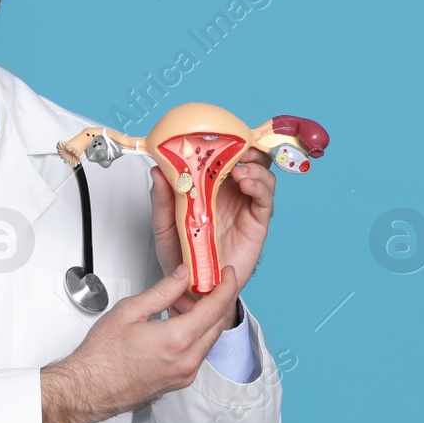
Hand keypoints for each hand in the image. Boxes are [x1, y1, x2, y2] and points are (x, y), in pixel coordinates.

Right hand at [41, 263, 242, 422]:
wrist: (90, 389)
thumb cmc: (102, 356)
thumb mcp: (130, 310)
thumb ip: (162, 291)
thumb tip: (182, 276)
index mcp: (178, 340)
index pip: (216, 307)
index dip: (226, 286)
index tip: (227, 274)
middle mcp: (187, 360)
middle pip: (218, 324)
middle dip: (219, 300)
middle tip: (209, 283)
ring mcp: (185, 374)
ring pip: (209, 339)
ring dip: (206, 318)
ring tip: (186, 301)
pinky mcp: (179, 382)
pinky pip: (198, 353)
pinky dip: (196, 334)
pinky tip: (179, 322)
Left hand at [148, 148, 274, 313]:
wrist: (193, 290)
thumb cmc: (181, 257)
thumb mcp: (164, 226)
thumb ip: (162, 199)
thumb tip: (157, 171)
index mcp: (209, 187)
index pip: (224, 157)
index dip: (226, 142)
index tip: (218, 132)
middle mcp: (230, 193)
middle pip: (249, 160)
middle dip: (246, 147)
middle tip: (237, 144)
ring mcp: (245, 206)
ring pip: (262, 175)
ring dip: (254, 166)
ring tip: (240, 170)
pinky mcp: (257, 223)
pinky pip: (265, 200)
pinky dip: (260, 186)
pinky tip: (247, 184)